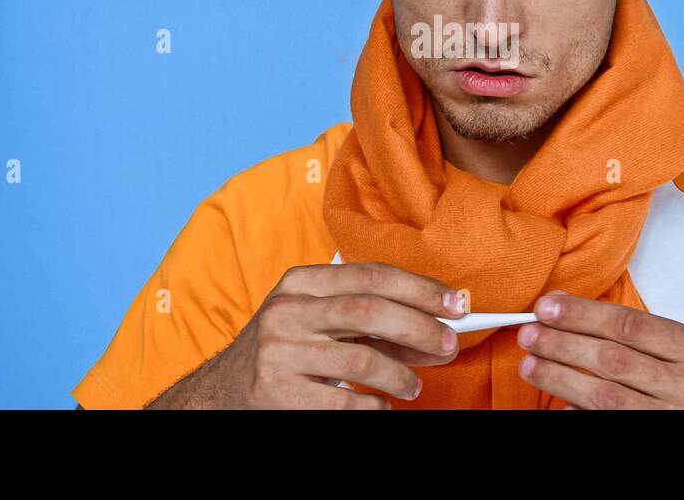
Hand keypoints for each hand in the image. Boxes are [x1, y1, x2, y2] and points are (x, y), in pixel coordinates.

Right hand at [147, 262, 468, 408]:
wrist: (226, 392)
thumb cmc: (289, 350)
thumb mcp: (319, 320)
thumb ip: (373, 319)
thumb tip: (440, 325)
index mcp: (300, 282)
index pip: (372, 276)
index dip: (421, 289)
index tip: (457, 304)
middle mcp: (287, 312)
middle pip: (370, 311)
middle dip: (420, 328)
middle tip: (449, 346)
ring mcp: (280, 353)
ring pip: (362, 362)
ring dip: (401, 377)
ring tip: (413, 387)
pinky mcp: (279, 394)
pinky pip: (345, 404)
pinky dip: (374, 407)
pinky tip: (381, 407)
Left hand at [515, 289, 683, 408]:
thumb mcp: (672, 352)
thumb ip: (625, 331)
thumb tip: (563, 306)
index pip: (630, 325)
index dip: (583, 314)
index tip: (547, 307)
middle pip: (613, 358)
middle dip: (564, 343)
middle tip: (530, 333)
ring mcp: (673, 416)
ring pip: (604, 395)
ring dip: (560, 376)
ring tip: (531, 364)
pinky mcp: (654, 436)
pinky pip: (606, 422)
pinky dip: (578, 410)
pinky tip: (558, 402)